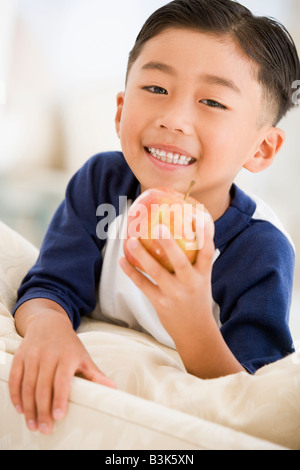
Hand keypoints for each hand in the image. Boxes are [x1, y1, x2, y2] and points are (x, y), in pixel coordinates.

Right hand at [9, 300, 115, 433]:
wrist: (49, 322)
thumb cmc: (68, 344)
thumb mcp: (83, 356)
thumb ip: (95, 374)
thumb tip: (112, 388)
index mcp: (67, 356)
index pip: (62, 380)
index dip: (60, 398)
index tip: (59, 415)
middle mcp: (48, 355)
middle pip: (43, 386)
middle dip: (43, 410)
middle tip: (45, 428)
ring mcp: (33, 355)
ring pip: (28, 385)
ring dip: (29, 407)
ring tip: (32, 424)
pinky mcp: (20, 356)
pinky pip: (15, 378)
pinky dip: (16, 395)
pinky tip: (20, 408)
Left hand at [120, 213, 244, 378]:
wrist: (195, 333)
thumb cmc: (197, 300)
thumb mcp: (202, 281)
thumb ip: (195, 261)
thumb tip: (186, 234)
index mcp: (203, 276)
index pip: (207, 252)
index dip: (204, 235)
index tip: (198, 217)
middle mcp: (190, 284)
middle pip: (180, 261)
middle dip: (169, 244)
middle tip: (158, 226)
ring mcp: (174, 294)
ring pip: (156, 272)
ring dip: (142, 255)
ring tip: (131, 240)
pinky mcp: (159, 303)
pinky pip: (143, 284)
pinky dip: (131, 272)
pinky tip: (122, 260)